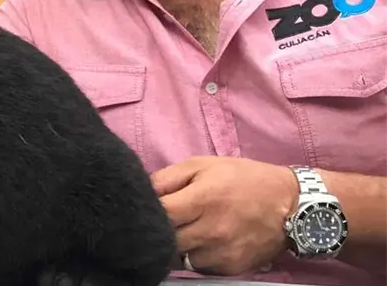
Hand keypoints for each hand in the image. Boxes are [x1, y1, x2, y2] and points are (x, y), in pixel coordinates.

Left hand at [152, 156, 298, 275]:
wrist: (291, 205)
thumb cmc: (243, 179)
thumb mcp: (203, 165)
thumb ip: (168, 178)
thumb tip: (143, 192)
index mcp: (202, 200)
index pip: (160, 214)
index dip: (148, 211)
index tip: (146, 207)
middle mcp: (211, 231)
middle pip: (165, 240)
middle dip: (159, 230)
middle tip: (164, 219)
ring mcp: (221, 254)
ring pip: (178, 257)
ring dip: (175, 245)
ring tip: (184, 228)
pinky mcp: (230, 268)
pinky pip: (197, 266)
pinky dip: (193, 255)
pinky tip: (200, 240)